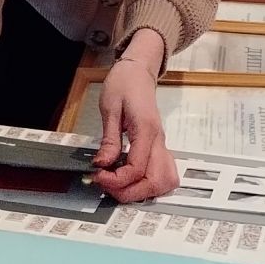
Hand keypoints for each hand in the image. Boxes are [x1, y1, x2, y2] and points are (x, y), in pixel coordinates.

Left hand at [93, 58, 178, 203]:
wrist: (138, 71)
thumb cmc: (124, 83)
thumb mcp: (109, 107)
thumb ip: (109, 139)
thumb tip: (102, 164)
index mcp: (146, 129)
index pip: (137, 168)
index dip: (117, 180)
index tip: (98, 176)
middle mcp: (158, 140)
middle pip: (156, 181)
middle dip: (131, 192)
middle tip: (108, 185)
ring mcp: (161, 144)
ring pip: (166, 181)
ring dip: (143, 191)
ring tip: (120, 184)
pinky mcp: (159, 146)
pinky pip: (163, 173)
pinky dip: (149, 183)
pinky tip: (130, 178)